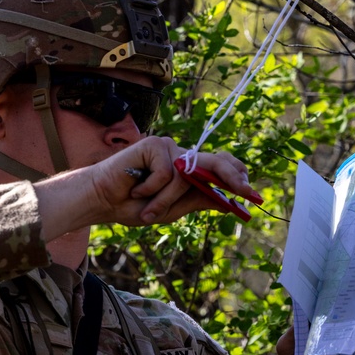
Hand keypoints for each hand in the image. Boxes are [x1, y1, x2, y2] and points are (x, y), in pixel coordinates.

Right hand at [95, 137, 258, 224]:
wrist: (104, 201)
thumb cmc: (135, 205)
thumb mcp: (172, 208)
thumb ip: (197, 200)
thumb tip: (227, 201)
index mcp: (188, 170)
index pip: (218, 166)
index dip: (236, 176)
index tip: (251, 193)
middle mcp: (181, 156)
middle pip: (215, 161)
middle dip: (232, 176)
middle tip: (245, 191)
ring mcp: (168, 148)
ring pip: (185, 177)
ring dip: (166, 199)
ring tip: (147, 209)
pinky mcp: (155, 145)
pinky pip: (167, 173)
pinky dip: (152, 187)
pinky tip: (136, 187)